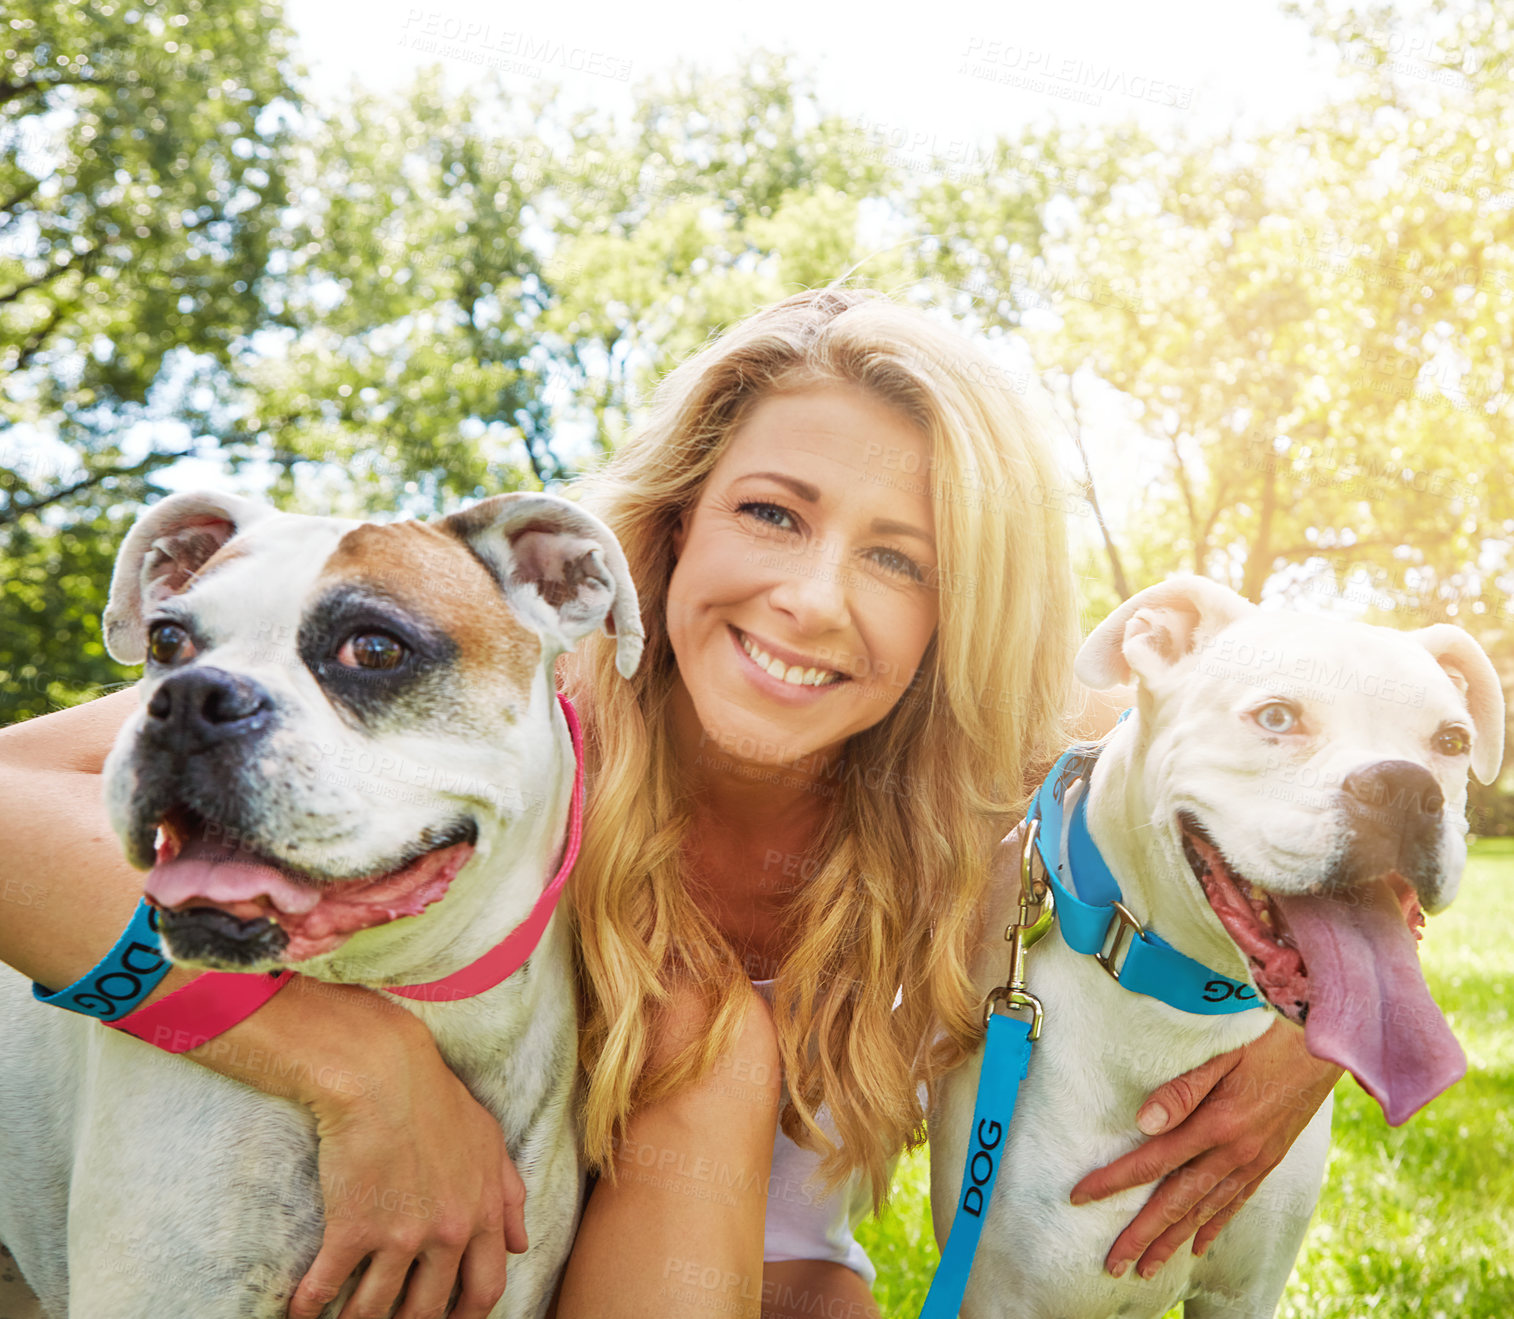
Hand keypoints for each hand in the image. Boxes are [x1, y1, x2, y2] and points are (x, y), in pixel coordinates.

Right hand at [288, 1021, 527, 1318]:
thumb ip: (509, 1194)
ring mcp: (401, 1235)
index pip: (486, 1288)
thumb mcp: (489, 1140)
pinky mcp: (353, 1229)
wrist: (383, 1073)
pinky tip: (300, 1313)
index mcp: (483, 1213)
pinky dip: (309, 1307)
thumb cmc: (437, 1099)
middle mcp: (448, 1232)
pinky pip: (327, 1287)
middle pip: (430, 1308)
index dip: (468, 1317)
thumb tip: (522, 1243)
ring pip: (377, 1308)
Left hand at [1069, 1020, 1341, 1279]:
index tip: (1081, 1195)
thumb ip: (1182, 1091)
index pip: (1154, 1160)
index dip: (1115, 1180)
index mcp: (1217, 1124)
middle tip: (1113, 1263)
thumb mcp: (1221, 1056)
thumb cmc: (1265, 1041)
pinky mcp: (1268, 1163)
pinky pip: (1236, 1204)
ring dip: (1174, 1242)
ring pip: (1205, 1211)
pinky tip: (1197, 1246)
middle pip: (1177, 1201)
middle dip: (1141, 1235)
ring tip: (1148, 1268)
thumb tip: (1143, 1122)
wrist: (1323, 1047)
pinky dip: (1214, 1227)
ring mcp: (1254, 1162)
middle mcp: (1235, 1153)